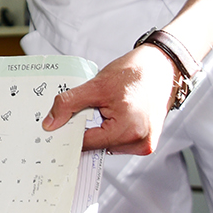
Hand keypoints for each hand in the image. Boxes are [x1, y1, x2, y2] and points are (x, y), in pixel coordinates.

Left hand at [41, 46, 178, 154]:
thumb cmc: (135, 73)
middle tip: (81, 111)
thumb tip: (51, 123)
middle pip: (97, 145)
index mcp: (128, 130)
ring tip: (104, 109)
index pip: (87, 143)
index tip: (55, 128)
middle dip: (84, 130)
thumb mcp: (97, 85)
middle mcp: (139, 143)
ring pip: (106, 145)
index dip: (68, 133)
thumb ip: (69, 104)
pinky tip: (112, 114)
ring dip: (98, 130)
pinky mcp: (146, 142)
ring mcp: (144, 144)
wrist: (162, 66)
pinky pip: (118, 141)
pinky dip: (110, 130)